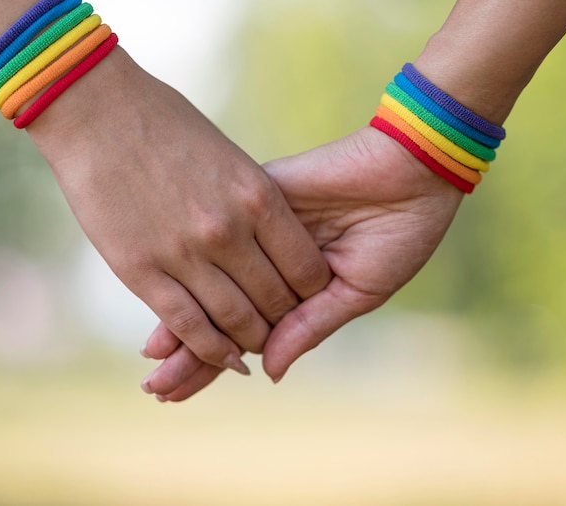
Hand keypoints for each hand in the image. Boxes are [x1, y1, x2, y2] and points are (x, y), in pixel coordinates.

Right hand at [27, 47, 330, 373]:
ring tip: (256, 347)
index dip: (311, 291)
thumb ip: (252, 200)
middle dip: (284, 321)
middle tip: (281, 328)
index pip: (306, 268)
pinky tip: (226, 361)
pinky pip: (189, 326)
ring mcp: (185, 253)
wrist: (98, 111)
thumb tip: (270, 236)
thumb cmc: (167, 124)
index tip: (305, 298)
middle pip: (276, 301)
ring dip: (252, 341)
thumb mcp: (228, 156)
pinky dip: (213, 351)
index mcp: (258, 196)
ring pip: (236, 321)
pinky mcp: (142, 270)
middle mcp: (229, 230)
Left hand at [140, 125, 463, 399]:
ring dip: (184, 320)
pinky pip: (221, 240)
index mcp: (296, 291)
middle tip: (156, 388)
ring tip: (153, 363)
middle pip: (220, 314)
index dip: (213, 362)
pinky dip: (196, 272)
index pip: (246, 333)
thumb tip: (266, 370)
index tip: (176, 392)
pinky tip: (169, 300)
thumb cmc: (399, 235)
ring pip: (212, 281)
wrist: (412, 173)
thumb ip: (310, 326)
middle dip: (189, 353)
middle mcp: (269, 267)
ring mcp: (259, 236)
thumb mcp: (358, 291)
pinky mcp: (256, 199)